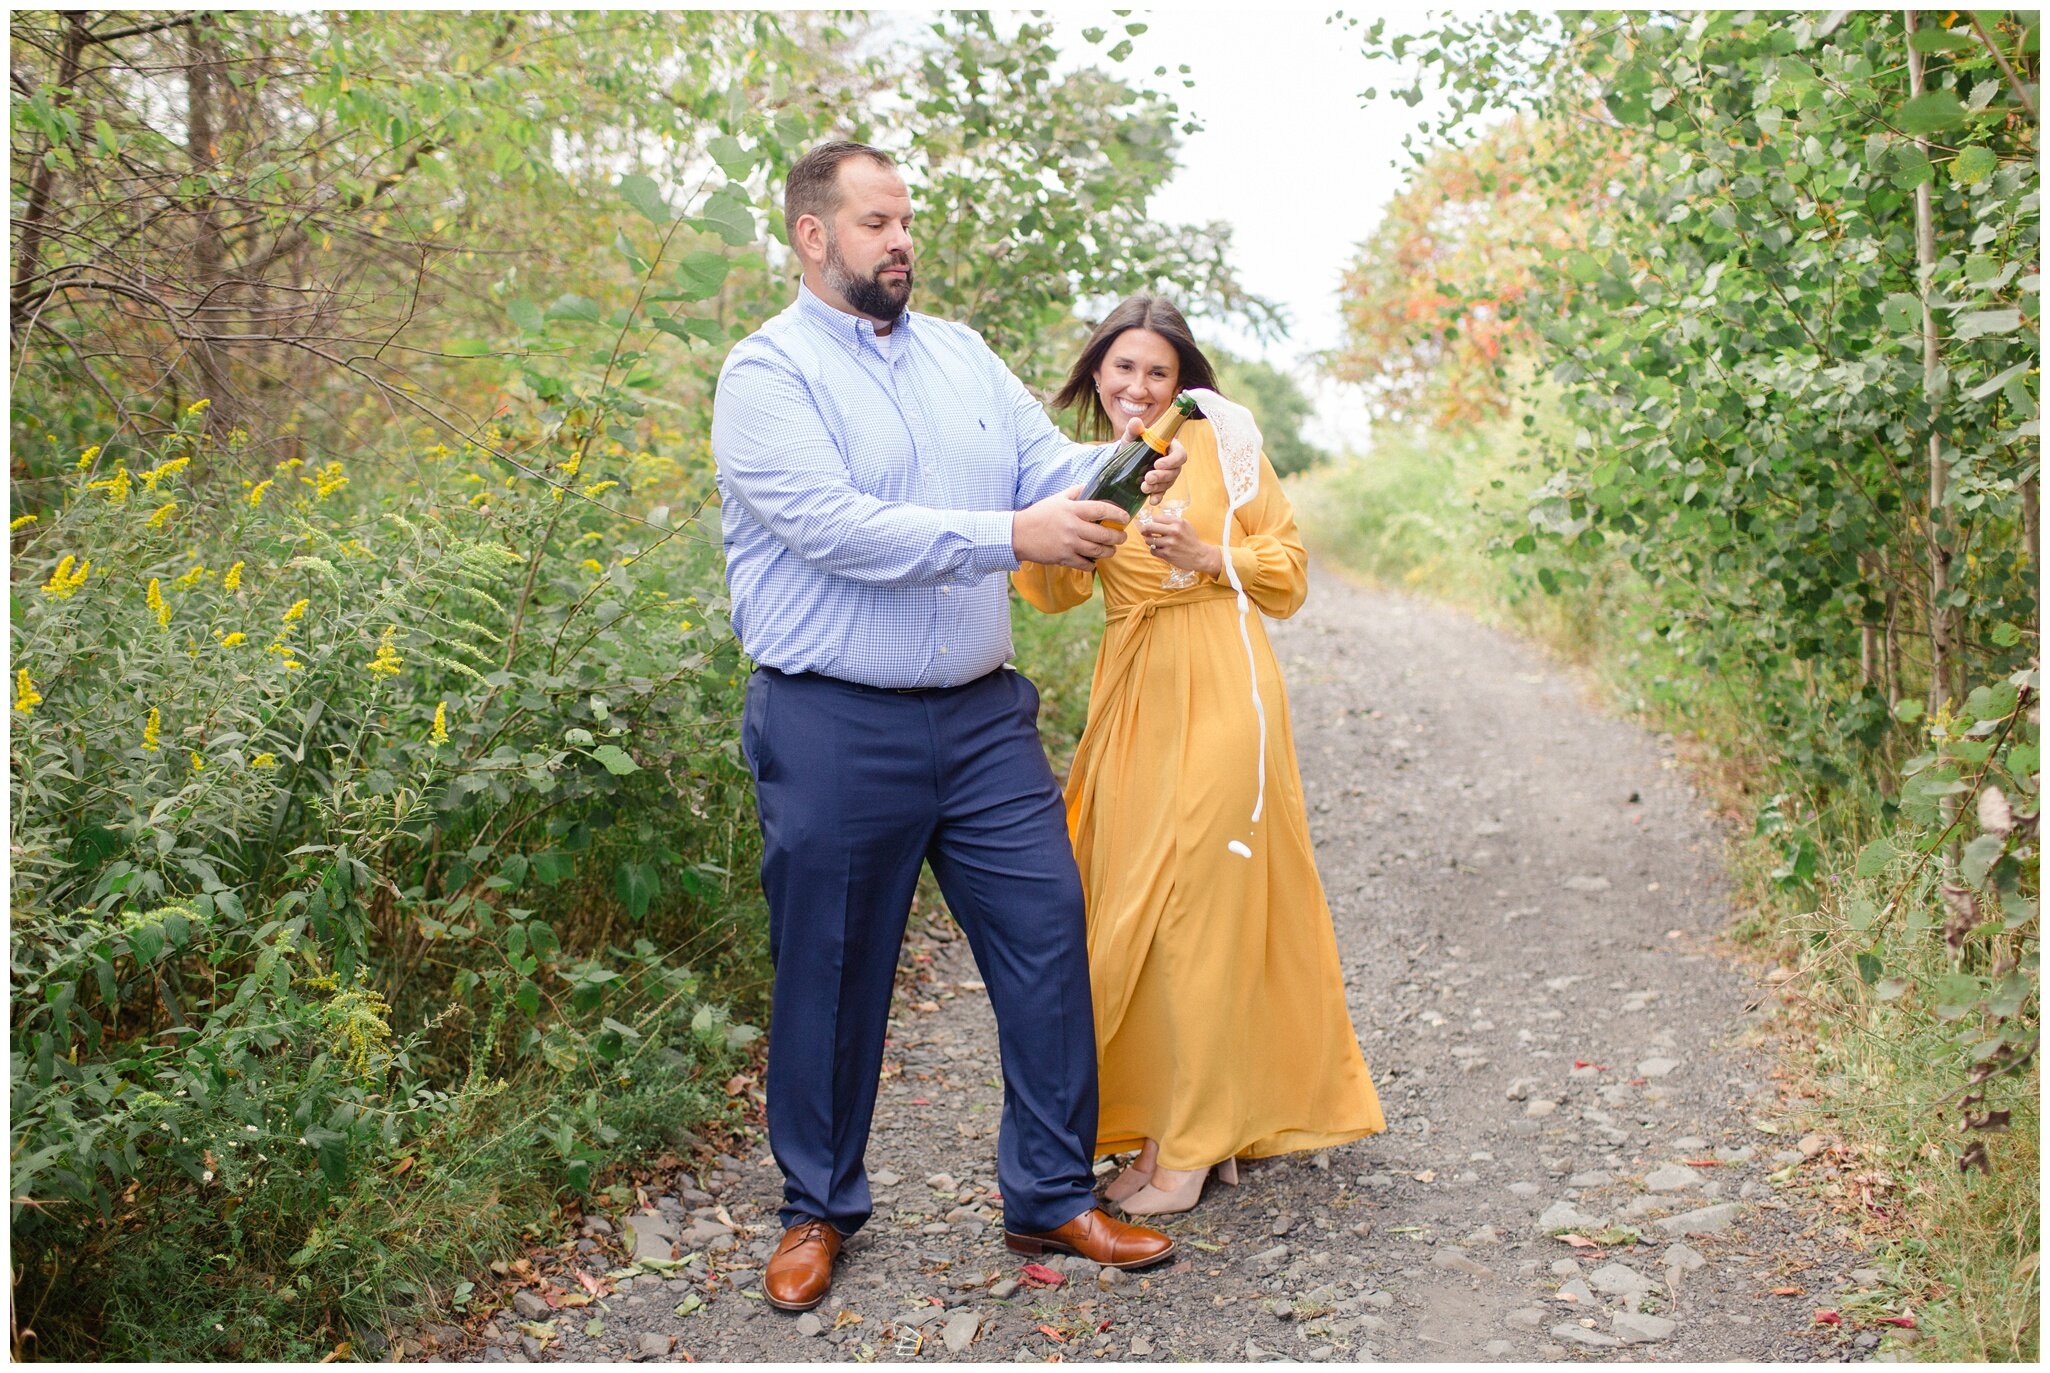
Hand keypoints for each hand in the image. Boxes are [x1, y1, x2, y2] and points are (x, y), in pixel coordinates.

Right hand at [1013, 486, 1128, 568]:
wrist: (1018, 534)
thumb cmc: (1039, 515)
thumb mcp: (1057, 498)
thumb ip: (1075, 492)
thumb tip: (1091, 486)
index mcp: (1072, 510)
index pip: (1101, 510)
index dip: (1117, 513)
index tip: (1125, 517)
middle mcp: (1073, 527)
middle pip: (1104, 534)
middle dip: (1118, 537)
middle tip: (1122, 537)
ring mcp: (1069, 544)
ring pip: (1098, 551)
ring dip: (1109, 551)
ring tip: (1112, 549)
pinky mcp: (1064, 558)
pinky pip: (1085, 565)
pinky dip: (1093, 564)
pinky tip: (1094, 560)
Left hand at [1120, 417, 1187, 497]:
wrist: (1124, 459)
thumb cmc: (1133, 444)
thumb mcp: (1132, 436)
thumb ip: (1134, 429)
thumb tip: (1136, 422)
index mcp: (1169, 447)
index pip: (1180, 454)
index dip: (1171, 461)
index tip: (1157, 464)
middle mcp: (1171, 462)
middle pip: (1175, 471)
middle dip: (1162, 476)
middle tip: (1148, 477)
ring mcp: (1166, 475)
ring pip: (1169, 483)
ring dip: (1158, 487)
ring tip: (1143, 487)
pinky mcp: (1159, 486)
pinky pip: (1163, 493)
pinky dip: (1158, 497)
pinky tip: (1152, 501)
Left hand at [1140, 505, 1223, 577]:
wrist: (1200, 555)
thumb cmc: (1191, 540)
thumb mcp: (1185, 525)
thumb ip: (1171, 520)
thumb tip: (1154, 519)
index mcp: (1178, 522)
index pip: (1156, 518)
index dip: (1151, 521)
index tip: (1149, 524)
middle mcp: (1173, 531)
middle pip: (1149, 527)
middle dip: (1144, 529)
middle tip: (1144, 532)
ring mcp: (1170, 543)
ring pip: (1149, 540)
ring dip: (1150, 541)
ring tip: (1156, 542)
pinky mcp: (1167, 554)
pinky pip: (1152, 550)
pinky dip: (1154, 550)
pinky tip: (1160, 550)